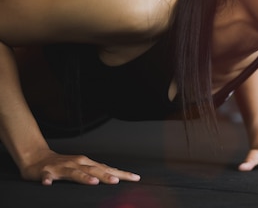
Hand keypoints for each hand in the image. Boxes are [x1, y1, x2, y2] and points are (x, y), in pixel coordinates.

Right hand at [20, 148, 140, 185]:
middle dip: (106, 175)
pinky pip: (46, 177)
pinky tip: (48, 184)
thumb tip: (116, 178)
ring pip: (74, 173)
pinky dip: (48, 180)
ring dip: (83, 177)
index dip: (122, 173)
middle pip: (94, 170)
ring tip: (93, 182)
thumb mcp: (82, 168)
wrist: (37, 157)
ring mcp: (61, 167)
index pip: (107, 168)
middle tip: (117, 181)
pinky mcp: (46, 173)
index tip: (135, 178)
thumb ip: (96, 173)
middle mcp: (77, 164)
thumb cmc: (63, 164)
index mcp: (86, 163)